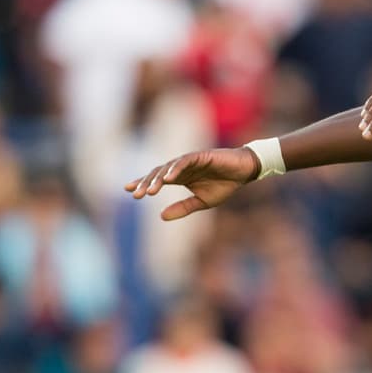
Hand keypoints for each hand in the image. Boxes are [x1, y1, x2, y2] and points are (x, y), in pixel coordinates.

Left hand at [124, 147, 259, 220]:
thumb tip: (161, 217)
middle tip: (135, 195)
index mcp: (181, 177)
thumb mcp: (202, 202)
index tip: (127, 190)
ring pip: (168, 168)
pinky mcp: (200, 156)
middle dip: (145, 184)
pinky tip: (168, 178)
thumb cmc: (225, 185)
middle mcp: (181, 168)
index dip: (142, 183)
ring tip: (149, 191)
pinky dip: (175, 169)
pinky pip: (184, 161)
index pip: (157, 179)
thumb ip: (182, 208)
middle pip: (158, 173)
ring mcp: (189, 161)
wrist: (244, 172)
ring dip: (158, 179)